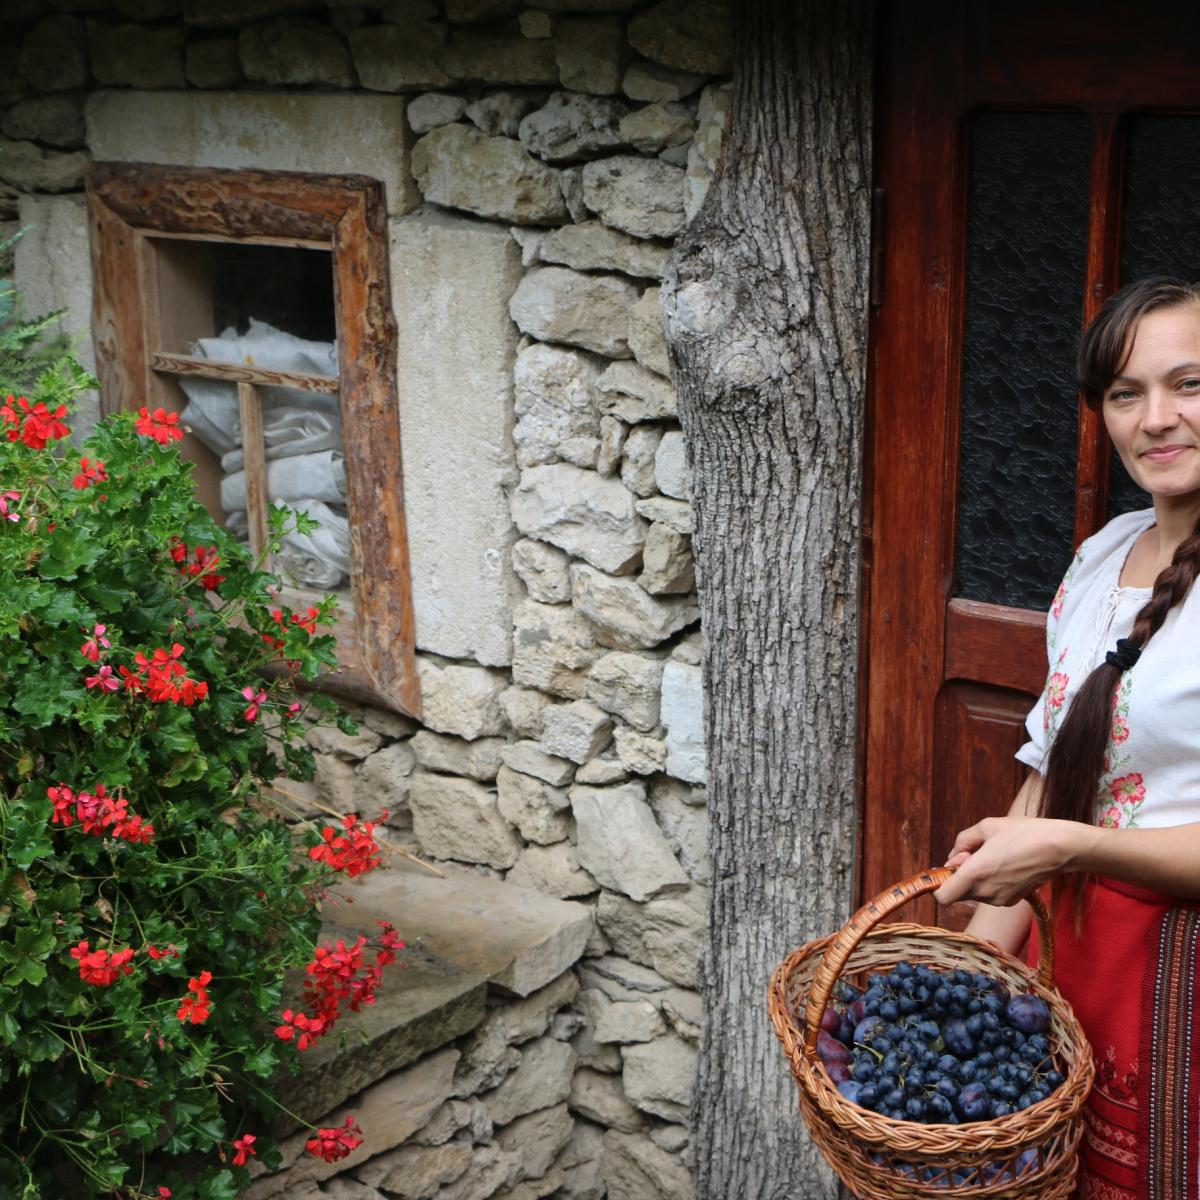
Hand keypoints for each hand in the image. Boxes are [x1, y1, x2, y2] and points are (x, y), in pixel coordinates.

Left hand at [932, 815, 1092, 907]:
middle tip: (975, 854)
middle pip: (957, 892)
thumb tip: (952, 857)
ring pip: (974, 893)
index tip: (949, 868)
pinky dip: (990, 882)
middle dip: (959, 875)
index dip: (939, 883)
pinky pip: (990, 894)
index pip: (942, 897)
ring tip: (995, 856)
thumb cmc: (1024, 832)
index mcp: (976, 873)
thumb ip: (962, 841)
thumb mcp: (986, 826)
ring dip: (976, 878)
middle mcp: (986, 891)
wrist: (1060, 848)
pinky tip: (1005, 865)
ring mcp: (1000, 899)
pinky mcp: (1012, 901)